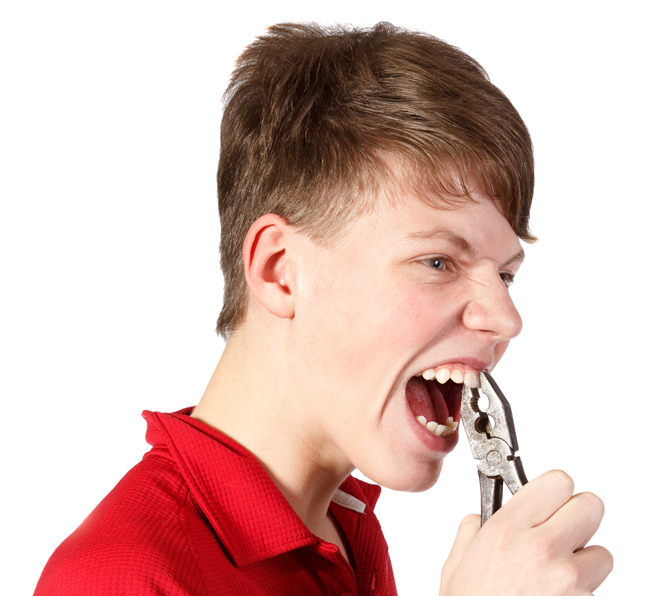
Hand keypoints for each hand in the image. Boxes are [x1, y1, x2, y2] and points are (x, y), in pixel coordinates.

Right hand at [440, 470, 612, 594]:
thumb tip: (481, 519)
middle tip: (559, 530)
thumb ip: (472, 531)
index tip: (546, 499)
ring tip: (557, 575)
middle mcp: (542, 549)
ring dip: (585, 560)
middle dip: (577, 516)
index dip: (553, 490)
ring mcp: (569, 583)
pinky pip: (597, 588)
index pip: (558, 481)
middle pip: (591, 505)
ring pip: (602, 552)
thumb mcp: (456, 565)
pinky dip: (584, 591)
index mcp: (507, 530)